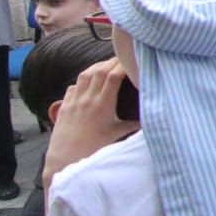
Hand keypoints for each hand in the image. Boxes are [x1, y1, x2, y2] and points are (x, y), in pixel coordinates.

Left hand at [43, 58, 135, 191]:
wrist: (65, 158)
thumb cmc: (93, 148)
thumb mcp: (117, 135)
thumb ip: (134, 124)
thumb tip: (151, 119)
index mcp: (102, 105)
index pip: (113, 76)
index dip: (123, 65)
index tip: (132, 60)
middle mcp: (87, 99)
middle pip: (99, 71)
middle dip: (112, 61)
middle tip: (123, 57)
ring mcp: (74, 101)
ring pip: (85, 75)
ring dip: (97, 67)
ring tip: (106, 65)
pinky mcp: (65, 106)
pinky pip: (73, 86)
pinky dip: (82, 80)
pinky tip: (87, 82)